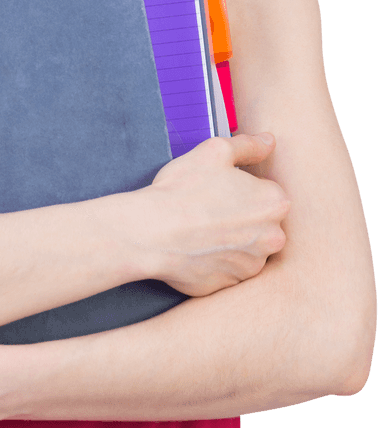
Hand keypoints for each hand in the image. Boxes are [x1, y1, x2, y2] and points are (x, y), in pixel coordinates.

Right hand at [135, 133, 290, 295]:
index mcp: (274, 203)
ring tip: (200, 227)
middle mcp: (271, 238)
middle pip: (260, 222)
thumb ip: (248, 145)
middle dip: (240, 215)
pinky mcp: (229, 284)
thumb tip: (268, 142)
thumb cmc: (184, 190)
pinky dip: (215, 259)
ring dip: (229, 239)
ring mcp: (251, 265)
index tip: (221, 188)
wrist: (153, 233)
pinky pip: (227, 268)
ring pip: (245, 247)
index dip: (242, 188)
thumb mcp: (215, 151)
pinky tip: (195, 246)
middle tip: (209, 206)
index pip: (267, 192)